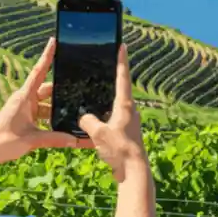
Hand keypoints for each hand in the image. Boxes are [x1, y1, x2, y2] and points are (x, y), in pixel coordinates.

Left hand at [0, 38, 92, 174]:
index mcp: (24, 97)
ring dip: (57, 108)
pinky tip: (63, 125)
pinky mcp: (24, 118)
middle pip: (47, 89)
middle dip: (61, 89)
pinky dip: (51, 118)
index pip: (38, 72)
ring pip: (46, 103)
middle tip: (78, 87)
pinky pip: (42, 114)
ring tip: (75, 111)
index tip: (53, 41)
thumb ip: (54, 138)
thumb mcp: (32, 140)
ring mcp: (24, 108)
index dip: (46, 56)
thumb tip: (75, 140)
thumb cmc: (4, 142)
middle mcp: (24, 99)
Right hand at [78, 45, 146, 182]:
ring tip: (93, 98)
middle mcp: (130, 111)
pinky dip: (104, 119)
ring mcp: (129, 122)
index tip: (122, 45)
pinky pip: (112, 121)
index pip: (123, 77)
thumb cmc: (120, 150)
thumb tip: (84, 117)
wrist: (134, 171)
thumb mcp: (98, 133)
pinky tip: (94, 124)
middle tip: (103, 67)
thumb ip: (88, 121)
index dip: (121, 60)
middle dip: (112, 80)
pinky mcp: (126, 133)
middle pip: (120, 90)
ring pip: (115, 107)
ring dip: (106, 102)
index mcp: (125, 105)